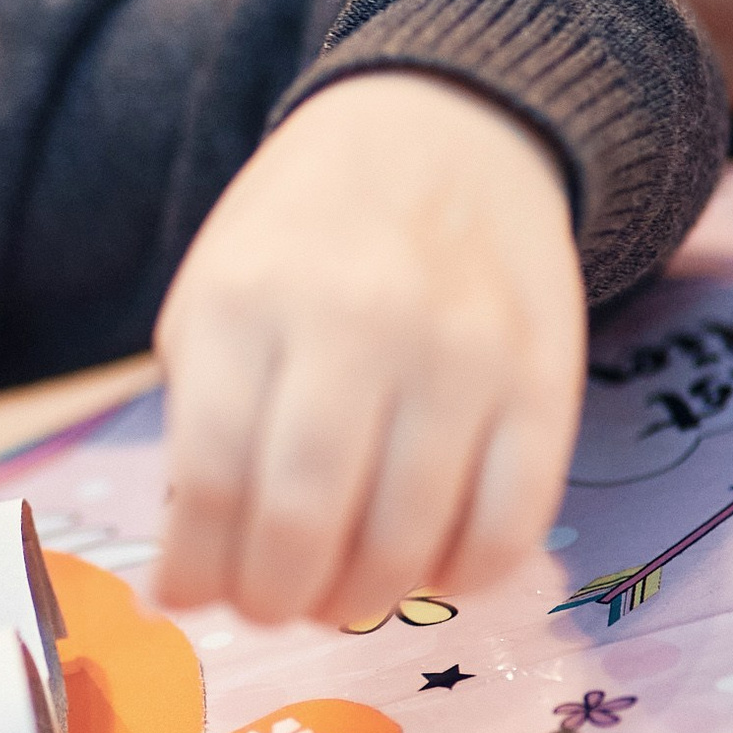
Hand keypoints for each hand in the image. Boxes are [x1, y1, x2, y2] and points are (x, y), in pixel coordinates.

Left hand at [151, 71, 583, 625]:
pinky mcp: (545, 379)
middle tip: (265, 605)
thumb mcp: (212, 301)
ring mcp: (460, 352)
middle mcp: (354, 322)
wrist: (444, 127)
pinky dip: (458, 578)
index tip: (189, 594)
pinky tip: (422, 568)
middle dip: (271, 599)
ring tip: (334, 591)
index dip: (195, 570)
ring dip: (358, 600)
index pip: (209, 481)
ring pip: (406, 541)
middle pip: (303, 522)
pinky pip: (509, 526)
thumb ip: (198, 431)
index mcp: (244, 302)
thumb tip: (187, 586)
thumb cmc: (303, 239)